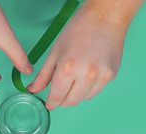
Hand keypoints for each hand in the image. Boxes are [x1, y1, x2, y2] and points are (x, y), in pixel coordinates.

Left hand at [28, 0, 143, 109]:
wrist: (105, 18)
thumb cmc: (78, 30)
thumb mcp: (55, 52)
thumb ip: (43, 75)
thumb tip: (33, 90)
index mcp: (68, 68)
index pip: (57, 96)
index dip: (51, 103)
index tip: (49, 104)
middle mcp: (86, 75)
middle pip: (71, 102)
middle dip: (62, 100)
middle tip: (59, 93)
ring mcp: (101, 77)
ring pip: (84, 99)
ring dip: (76, 95)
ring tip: (74, 79)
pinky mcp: (111, 76)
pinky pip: (96, 92)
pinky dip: (88, 89)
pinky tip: (86, 75)